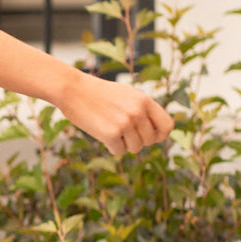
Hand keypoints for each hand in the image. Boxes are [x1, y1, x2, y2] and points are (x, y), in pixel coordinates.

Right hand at [57, 66, 173, 155]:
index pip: (167, 126)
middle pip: (150, 141)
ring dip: (124, 144)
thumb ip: (143, 110)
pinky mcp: (111, 133)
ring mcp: (125, 122)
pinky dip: (111, 147)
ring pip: (135, 148)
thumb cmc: (98, 93)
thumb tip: (158, 133)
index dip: (159, 135)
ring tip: (111, 130)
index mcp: (144, 100)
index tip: (148, 135)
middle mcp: (138, 111)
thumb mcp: (127, 95)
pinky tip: (101, 132)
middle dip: (138, 141)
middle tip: (122, 132)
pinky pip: (119, 152)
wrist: (72, 89)